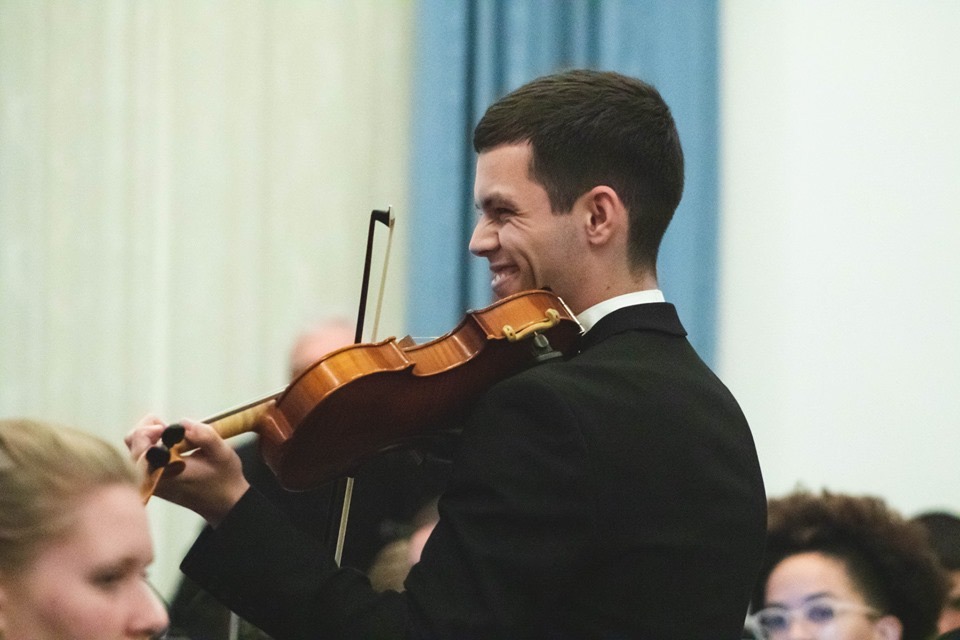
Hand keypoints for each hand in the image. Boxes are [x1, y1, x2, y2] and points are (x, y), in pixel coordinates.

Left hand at [126, 415, 249, 525]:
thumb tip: (182, 422)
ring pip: (134, 449)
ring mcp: (149, 481)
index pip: (139, 443)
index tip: (168, 427)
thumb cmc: (224, 478)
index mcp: (165, 470)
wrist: (223, 503)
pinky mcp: (151, 481)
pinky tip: (170, 447)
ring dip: (149, 436)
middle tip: (169, 429)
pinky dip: (151, 446)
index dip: (150, 428)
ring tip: (171, 437)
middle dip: (148, 428)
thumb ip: (203, 434)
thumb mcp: (221, 453)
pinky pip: (140, 458)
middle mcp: (152, 477)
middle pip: (131, 442)